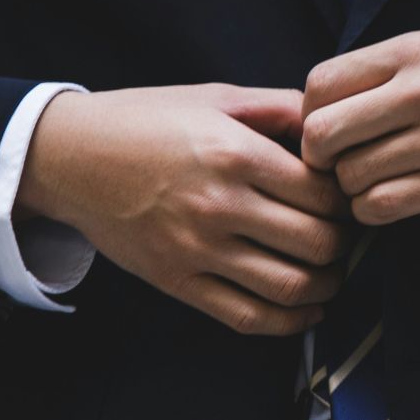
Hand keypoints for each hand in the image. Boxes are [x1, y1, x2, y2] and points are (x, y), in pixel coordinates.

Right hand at [17, 82, 351, 335]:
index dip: (347, 198)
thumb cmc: (146, 120)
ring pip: (290, 286)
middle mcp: (219, 204)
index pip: (322, 193)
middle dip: (344, 243)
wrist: (71, 157)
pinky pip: (247, 317)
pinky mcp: (177, 281)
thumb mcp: (215, 97)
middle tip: (346, 235)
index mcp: (235, 153)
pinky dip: (289, 322)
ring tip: (332, 271)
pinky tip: (306, 309)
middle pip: (317, 242)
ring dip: (327, 285)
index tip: (347, 196)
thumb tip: (330, 125)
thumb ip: (278, 107)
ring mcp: (197, 249)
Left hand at [300, 28, 419, 224]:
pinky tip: (394, 199)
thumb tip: (328, 107)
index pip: (319, 84)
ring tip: (375, 181)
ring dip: (352, 189)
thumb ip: (391, 72)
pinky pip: (385, 206)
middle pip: (321, 135)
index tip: (330, 128)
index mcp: (413, 50)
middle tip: (341, 164)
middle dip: (320, 158)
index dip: (310, 114)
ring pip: (351, 178)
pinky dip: (376, 211)